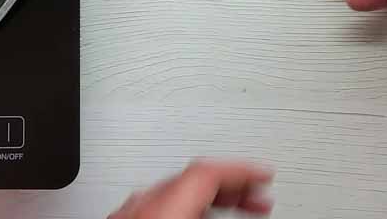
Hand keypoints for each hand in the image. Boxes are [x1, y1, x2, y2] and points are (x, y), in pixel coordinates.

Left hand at [109, 160, 273, 218]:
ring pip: (172, 197)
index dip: (241, 172)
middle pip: (190, 181)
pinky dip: (183, 213)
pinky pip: (155, 212)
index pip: (207, 173)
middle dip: (228, 189)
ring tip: (230, 215)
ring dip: (206, 202)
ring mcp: (124, 218)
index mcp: (162, 209)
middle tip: (255, 198)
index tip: (262, 176)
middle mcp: (139, 207)